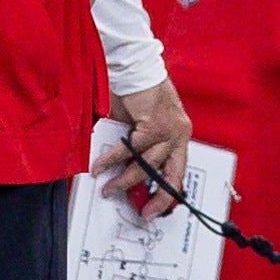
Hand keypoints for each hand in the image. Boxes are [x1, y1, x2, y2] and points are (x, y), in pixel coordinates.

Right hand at [97, 76, 190, 220]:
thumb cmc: (134, 91)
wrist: (133, 66)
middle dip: (158, 198)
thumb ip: (134, 145)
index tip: (157, 207)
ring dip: (124, 180)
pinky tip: (99, 167)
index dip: (168, 191)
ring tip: (108, 189)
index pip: (178, 170)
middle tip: (145, 214)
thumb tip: (120, 170)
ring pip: (147, 165)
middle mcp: (180, 133)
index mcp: (179, 134)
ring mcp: (170, 130)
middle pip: (172, 175)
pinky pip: (130, 150)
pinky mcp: (155, 125)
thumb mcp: (138, 124)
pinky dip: (111, 159)